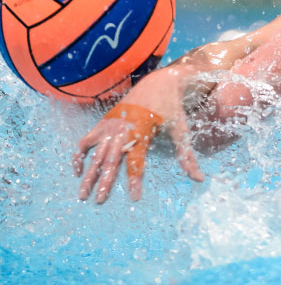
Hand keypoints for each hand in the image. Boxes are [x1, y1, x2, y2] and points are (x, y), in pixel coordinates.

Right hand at [73, 102, 203, 202]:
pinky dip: (79, 155)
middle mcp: (122, 129)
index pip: (137, 161)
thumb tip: (199, 178)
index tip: (134, 198)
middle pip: (111, 160)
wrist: (158, 82)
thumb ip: (187, 156)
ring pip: (96, 154)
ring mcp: (110, 125)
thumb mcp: (181, 131)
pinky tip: (78, 171)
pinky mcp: (103, 122)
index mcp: (141, 132)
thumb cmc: (172, 108)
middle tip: (99, 202)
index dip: (135, 180)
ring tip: (82, 195)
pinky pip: (86, 141)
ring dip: (89, 175)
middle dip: (105, 182)